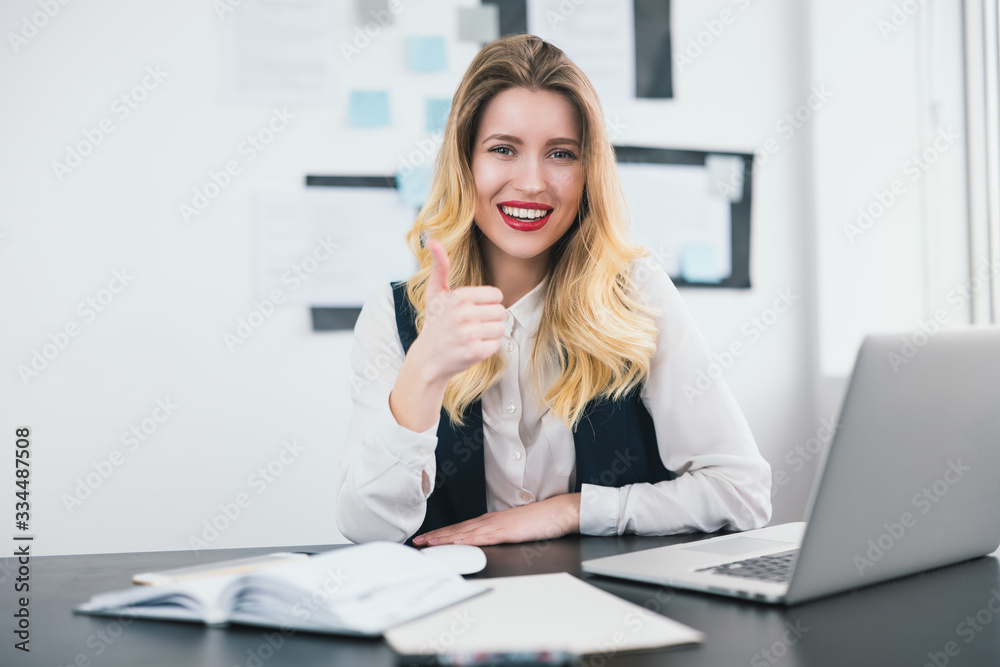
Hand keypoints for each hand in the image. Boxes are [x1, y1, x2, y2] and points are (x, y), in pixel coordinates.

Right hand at [412, 238, 505, 382]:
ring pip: (501, 329)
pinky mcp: (474, 352)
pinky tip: (472, 348)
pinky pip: (496, 345)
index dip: (487, 304)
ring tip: (472, 336)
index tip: (473, 310)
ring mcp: (468, 333)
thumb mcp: (435, 293)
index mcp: (459, 296)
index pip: (497, 295)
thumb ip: (440, 267)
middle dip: (490, 320)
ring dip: (489, 334)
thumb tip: (433, 240)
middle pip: (501, 312)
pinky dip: (487, 348)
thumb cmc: (436, 323)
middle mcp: (463, 314)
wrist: (428, 359)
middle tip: (472, 326)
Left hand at [412, 493, 580, 545]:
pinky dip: (466, 539)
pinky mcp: (505, 531)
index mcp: (490, 521)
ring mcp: (496, 525)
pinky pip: (482, 536)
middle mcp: (489, 521)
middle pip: (457, 529)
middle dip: (436, 536)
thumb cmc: (538, 521)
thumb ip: (498, 534)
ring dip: (445, 538)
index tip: (427, 538)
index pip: (461, 528)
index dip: (442, 533)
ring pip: (465, 532)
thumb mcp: (513, 529)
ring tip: (428, 543)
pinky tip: (455, 542)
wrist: (556, 512)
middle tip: (418, 542)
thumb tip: (486, 542)